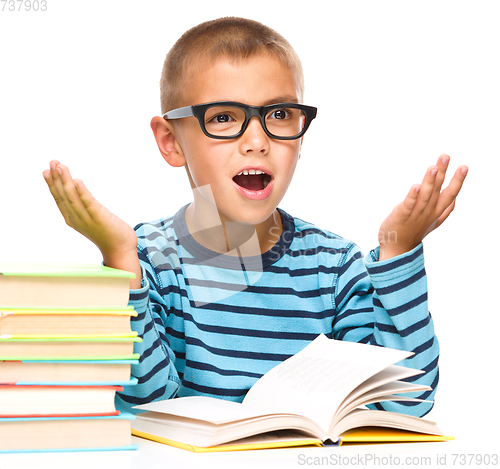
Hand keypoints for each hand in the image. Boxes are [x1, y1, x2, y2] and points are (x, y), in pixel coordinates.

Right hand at [43, 160, 140, 285]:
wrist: (120, 249)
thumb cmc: (109, 233)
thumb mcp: (92, 218)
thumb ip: (85, 207)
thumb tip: (80, 192)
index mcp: (72, 218)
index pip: (59, 199)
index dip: (52, 184)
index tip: (46, 170)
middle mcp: (76, 219)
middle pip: (63, 195)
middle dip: (56, 178)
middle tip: (53, 162)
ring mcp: (87, 219)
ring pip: (72, 197)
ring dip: (66, 181)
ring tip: (61, 167)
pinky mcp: (99, 218)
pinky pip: (88, 203)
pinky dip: (82, 192)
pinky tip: (77, 181)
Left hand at [378, 155, 467, 260]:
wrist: (397, 249)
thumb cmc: (414, 232)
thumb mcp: (433, 222)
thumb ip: (445, 210)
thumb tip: (455, 199)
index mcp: (436, 211)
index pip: (450, 194)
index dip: (457, 181)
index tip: (464, 166)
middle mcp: (428, 211)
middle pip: (437, 190)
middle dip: (442, 173)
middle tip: (445, 156)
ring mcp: (415, 214)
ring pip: (424, 196)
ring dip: (429, 182)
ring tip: (433, 168)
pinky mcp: (401, 216)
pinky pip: (408, 205)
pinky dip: (412, 196)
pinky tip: (416, 186)